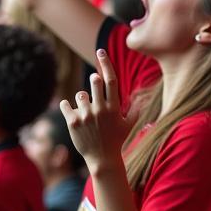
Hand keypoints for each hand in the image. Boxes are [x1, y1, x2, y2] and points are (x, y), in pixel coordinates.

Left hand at [59, 50, 130, 174]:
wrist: (103, 160)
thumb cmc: (117, 140)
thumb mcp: (129, 124)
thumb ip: (136, 109)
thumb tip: (145, 96)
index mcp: (114, 108)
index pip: (111, 79)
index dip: (106, 63)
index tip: (100, 51)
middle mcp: (100, 110)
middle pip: (95, 82)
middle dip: (94, 80)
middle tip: (95, 85)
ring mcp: (86, 116)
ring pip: (80, 94)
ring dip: (82, 99)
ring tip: (86, 111)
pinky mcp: (73, 123)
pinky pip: (65, 104)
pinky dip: (66, 106)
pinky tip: (72, 113)